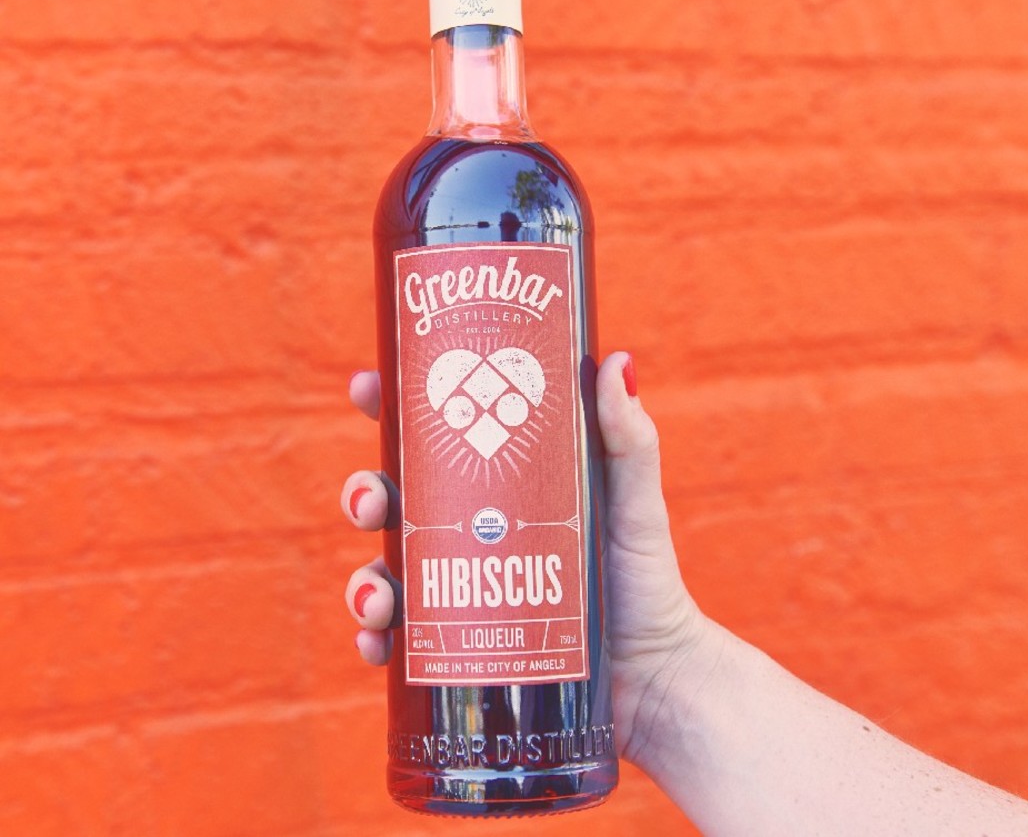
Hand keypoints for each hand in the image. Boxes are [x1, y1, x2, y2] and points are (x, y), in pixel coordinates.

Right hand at [340, 352, 705, 764]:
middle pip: (392, 500)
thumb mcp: (634, 503)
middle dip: (363, 494)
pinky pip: (395, 639)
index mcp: (500, 487)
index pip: (436, 437)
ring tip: (380, 595)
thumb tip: (616, 361)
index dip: (391, 408)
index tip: (366, 387)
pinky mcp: (453, 645)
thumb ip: (628, 439)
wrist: (654, 678)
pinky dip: (375, 638)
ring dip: (363, 577)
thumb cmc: (645, 579)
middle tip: (370, 502)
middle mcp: (468, 533)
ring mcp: (455, 591)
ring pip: (383, 570)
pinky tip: (379, 641)